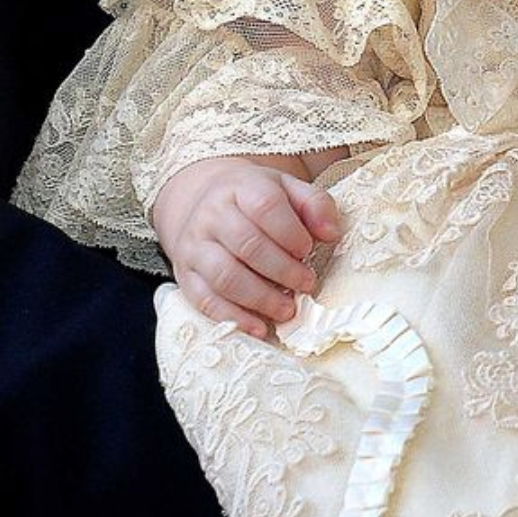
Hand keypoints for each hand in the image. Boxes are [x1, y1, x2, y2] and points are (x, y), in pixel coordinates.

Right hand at [152, 155, 342, 338]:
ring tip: (288, 309)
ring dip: (261, 298)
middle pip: (247, 245)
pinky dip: (234, 318)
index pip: (265, 207)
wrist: (204, 203)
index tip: (309, 249)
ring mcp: (194, 246)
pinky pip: (205, 300)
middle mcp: (212, 215)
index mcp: (240, 188)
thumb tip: (331, 234)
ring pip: (225, 276)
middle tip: (306, 284)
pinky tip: (259, 328)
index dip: (291, 232)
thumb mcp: (288, 190)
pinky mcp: (186, 275)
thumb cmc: (255, 201)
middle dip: (283, 270)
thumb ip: (315, 205)